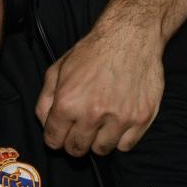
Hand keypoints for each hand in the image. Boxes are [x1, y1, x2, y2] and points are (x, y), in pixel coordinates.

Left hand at [35, 23, 163, 155]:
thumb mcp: (58, 69)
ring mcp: (119, 118)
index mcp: (68, 103)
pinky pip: (126, 145)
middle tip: (82, 127)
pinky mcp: (141, 118)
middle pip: (77, 149)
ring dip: (98, 140)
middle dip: (75, 141)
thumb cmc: (93, 51)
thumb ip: (45, 100)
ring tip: (102, 122)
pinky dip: (121, 137)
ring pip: (102, 150)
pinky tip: (118, 120)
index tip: (62, 132)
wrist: (130, 36)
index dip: (56, 137)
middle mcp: (92, 114)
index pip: (54, 141)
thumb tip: (44, 124)